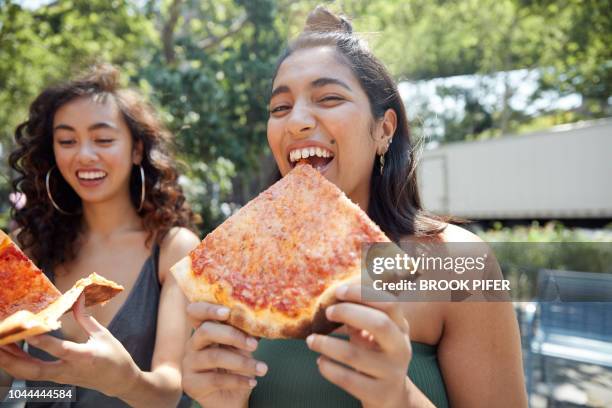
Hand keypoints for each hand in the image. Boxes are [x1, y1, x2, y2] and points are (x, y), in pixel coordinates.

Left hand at [0, 295, 139, 397]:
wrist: (119, 381)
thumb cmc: (114, 356)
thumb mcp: (103, 334)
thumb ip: (85, 318)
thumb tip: (77, 297)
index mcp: (84, 357)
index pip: (59, 350)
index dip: (42, 341)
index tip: (28, 331)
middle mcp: (68, 370)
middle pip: (35, 370)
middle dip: (13, 359)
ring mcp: (61, 377)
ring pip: (29, 375)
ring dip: (11, 362)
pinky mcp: (57, 379)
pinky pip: (33, 374)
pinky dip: (18, 364)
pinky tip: (9, 353)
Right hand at [182, 302, 266, 407]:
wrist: (232, 398)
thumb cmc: (237, 368)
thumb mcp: (243, 347)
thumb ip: (244, 332)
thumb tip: (259, 320)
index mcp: (204, 330)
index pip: (196, 312)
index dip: (208, 309)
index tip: (227, 312)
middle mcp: (193, 344)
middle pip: (205, 331)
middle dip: (232, 335)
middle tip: (254, 345)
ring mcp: (189, 363)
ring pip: (214, 356)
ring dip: (242, 362)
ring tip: (262, 368)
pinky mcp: (191, 383)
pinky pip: (215, 379)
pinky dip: (238, 380)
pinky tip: (252, 382)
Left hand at [306, 283, 416, 407]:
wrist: (391, 396)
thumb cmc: (377, 355)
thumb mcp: (376, 334)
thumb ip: (361, 315)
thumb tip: (334, 300)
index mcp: (401, 328)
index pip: (389, 303)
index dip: (363, 294)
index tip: (338, 291)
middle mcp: (401, 349)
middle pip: (379, 324)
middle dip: (348, 312)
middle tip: (327, 312)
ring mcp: (392, 373)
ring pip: (354, 354)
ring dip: (326, 343)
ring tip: (311, 340)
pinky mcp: (379, 394)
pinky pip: (347, 379)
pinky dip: (328, 368)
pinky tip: (320, 361)